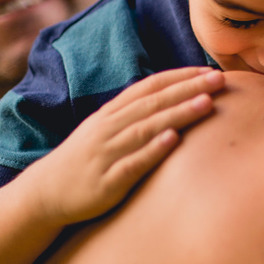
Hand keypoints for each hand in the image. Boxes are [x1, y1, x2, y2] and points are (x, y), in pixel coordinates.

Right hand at [34, 66, 224, 224]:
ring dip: (177, 114)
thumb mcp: (106, 129)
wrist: (45, 194)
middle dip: (187, 90)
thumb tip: (173, 98)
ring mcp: (107, 154)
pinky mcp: (107, 182)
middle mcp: (108, 129)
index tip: (209, 70)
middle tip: (218, 79)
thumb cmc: (86, 159)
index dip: (179, 77)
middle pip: (153, 103)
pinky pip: (132, 163)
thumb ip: (135, 114)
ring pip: (145, 129)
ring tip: (205, 103)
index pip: (149, 87)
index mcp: (111, 114)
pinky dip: (152, 150)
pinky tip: (173, 140)